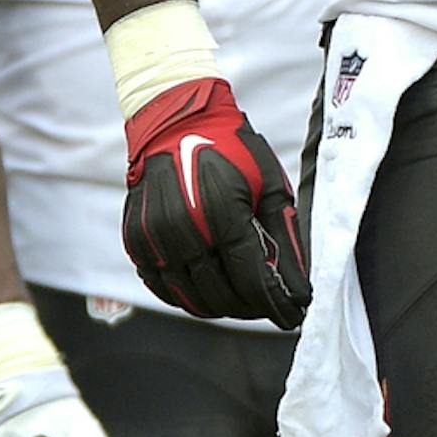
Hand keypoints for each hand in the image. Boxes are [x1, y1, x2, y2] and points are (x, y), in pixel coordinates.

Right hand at [121, 76, 309, 327]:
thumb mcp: (269, 184)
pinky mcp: (137, 242)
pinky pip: (164, 288)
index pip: (252, 279)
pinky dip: (190, 297)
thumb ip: (284, 239)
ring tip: (245, 299)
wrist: (176, 122)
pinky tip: (211, 288)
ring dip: (225, 306)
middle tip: (271, 303)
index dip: (277, 304)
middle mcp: (182, 229)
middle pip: (223, 295)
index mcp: (220, 211)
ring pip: (193, 299)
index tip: (295, 314)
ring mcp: (154, 238)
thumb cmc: (229, 148)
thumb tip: (299, 290)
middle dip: (254, 308)